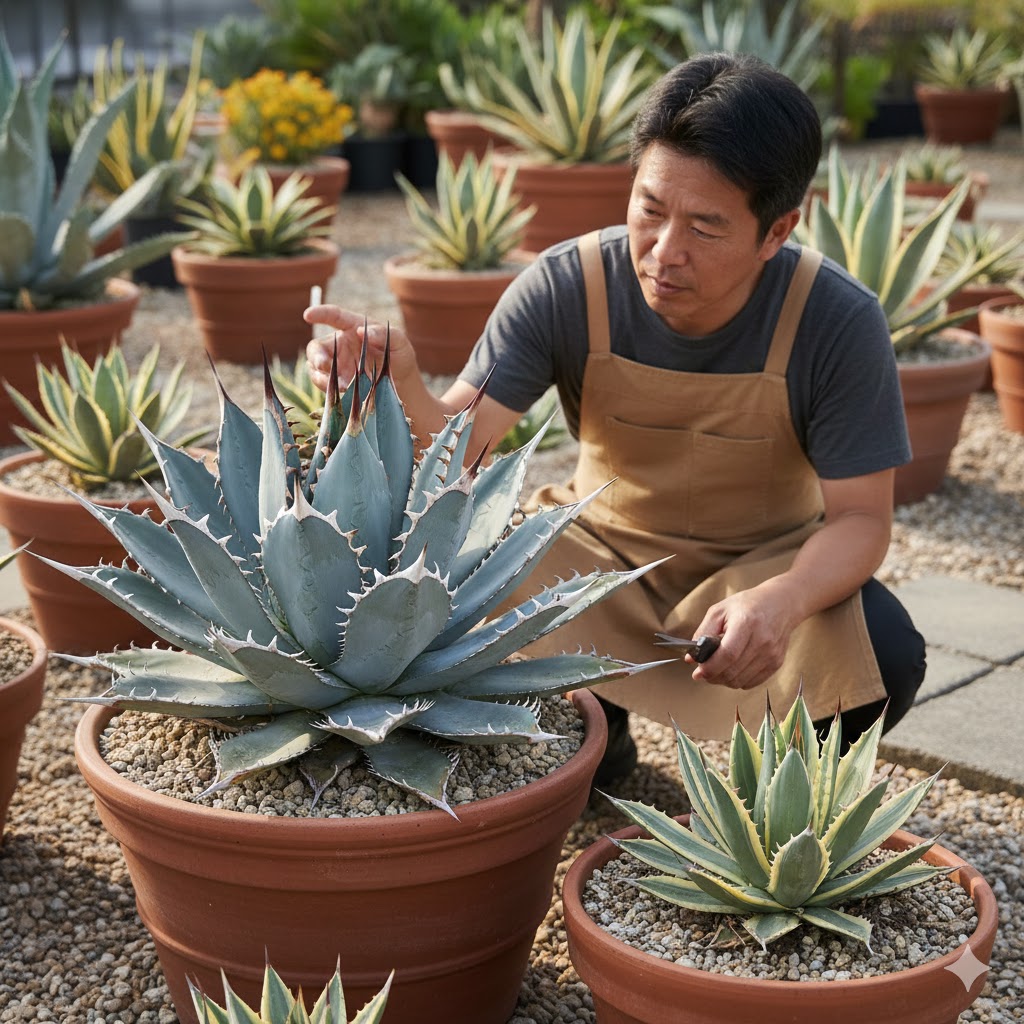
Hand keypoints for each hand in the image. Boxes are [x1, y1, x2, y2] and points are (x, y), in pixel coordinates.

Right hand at [303, 305, 419, 392]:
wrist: (401, 382)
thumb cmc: (399, 355)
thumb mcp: (399, 342)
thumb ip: (385, 334)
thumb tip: (363, 331)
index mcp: (353, 328)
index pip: (334, 316)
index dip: (320, 314)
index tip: (308, 315)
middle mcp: (340, 345)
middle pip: (317, 348)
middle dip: (317, 357)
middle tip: (324, 365)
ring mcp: (337, 365)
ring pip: (316, 369)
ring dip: (324, 378)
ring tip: (342, 386)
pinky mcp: (337, 383)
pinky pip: (325, 385)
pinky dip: (330, 389)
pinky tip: (343, 392)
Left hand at [686, 587, 795, 690]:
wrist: (781, 604)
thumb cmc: (747, 605)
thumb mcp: (720, 610)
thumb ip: (703, 633)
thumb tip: (690, 659)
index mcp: (746, 623)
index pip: (728, 655)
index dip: (710, 668)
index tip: (698, 672)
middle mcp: (762, 641)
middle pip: (733, 672)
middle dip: (713, 676)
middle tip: (703, 671)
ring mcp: (771, 654)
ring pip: (740, 681)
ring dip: (723, 680)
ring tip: (717, 669)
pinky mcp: (776, 663)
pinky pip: (751, 683)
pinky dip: (737, 681)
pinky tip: (732, 669)